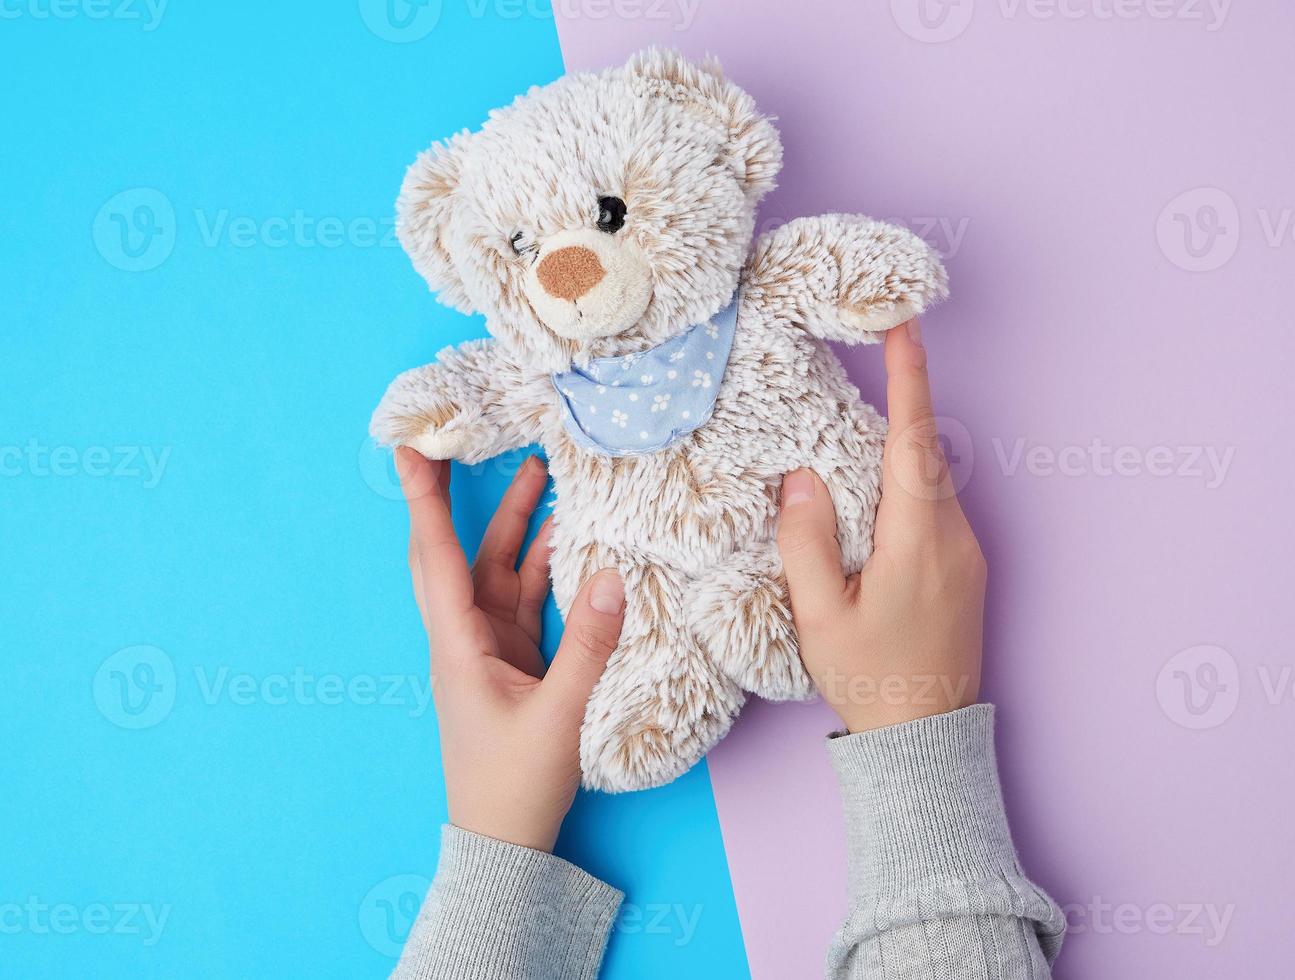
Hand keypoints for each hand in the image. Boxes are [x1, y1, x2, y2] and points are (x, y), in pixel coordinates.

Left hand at [397, 449, 625, 850]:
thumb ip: (588, 648)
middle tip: (462, 442)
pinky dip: (542, 565)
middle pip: (456, 552)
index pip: (437, 558)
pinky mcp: (513, 660)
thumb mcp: (558, 717)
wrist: (504, 841)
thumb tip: (611, 576)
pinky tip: (566, 537)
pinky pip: (523, 597)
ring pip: (495, 570)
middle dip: (457, 497)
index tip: (412, 450)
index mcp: (457, 646)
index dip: (425, 501)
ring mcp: (488, 646)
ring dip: (514, 525)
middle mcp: (464, 636)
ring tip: (540, 473)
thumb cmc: (515, 785)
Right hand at [777, 319, 984, 732]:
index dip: (909, 377)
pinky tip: (872, 510)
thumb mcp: (820, 617)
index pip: (913, 439)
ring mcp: (967, 553)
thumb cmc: (870, 679)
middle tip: (868, 370)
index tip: (904, 323)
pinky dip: (905, 490)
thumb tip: (803, 478)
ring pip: (930, 482)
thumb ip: (807, 543)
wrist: (925, 738)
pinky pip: (935, 508)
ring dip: (895, 456)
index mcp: (917, 540)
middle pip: (923, 453)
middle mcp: (954, 536)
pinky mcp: (967, 568)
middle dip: (898, 408)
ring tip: (849, 454)